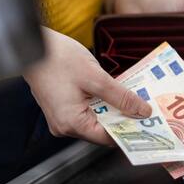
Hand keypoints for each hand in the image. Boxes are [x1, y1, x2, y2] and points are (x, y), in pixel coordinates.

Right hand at [23, 27, 151, 145]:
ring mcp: (62, 118)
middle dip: (124, 118)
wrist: (33, 45)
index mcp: (72, 123)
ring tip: (133, 97)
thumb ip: (121, 97)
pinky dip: (102, 103)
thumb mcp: (97, 78)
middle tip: (146, 107)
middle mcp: (65, 126)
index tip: (149, 123)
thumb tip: (142, 111)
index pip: (108, 137)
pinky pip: (88, 110)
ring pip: (96, 119)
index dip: (130, 130)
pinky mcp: (62, 107)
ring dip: (114, 109)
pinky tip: (115, 92)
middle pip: (103, 129)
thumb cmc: (59, 59)